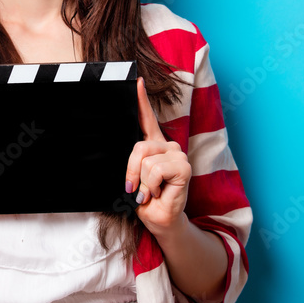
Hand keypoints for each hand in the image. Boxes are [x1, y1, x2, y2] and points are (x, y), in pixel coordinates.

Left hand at [125, 77, 190, 233]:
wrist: (159, 220)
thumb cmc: (145, 200)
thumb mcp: (132, 178)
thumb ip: (131, 163)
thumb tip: (120, 153)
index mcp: (154, 145)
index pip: (147, 118)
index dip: (142, 99)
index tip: (136, 81)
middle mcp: (167, 145)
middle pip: (139, 146)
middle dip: (131, 171)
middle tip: (134, 188)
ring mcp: (177, 154)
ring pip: (146, 160)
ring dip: (142, 182)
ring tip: (150, 192)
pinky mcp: (183, 166)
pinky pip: (156, 170)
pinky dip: (152, 186)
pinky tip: (159, 193)